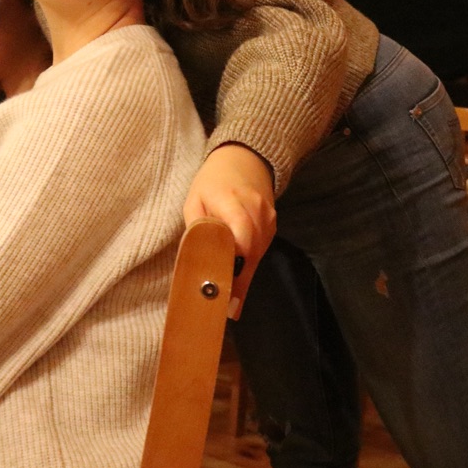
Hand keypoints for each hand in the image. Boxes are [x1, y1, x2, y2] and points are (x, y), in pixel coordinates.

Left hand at [181, 144, 276, 317]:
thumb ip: (197, 228)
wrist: (245, 159)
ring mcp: (269, 218)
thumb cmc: (212, 182)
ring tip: (230, 301)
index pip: (241, 234)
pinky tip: (238, 280)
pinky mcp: (273, 225)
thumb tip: (198, 260)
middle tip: (225, 308)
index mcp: (232, 200)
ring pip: (258, 254)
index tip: (224, 288)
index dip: (234, 263)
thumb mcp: (194, 200)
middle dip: (239, 279)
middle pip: (252, 251)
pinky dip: (249, 265)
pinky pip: (261, 250)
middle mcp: (256, 210)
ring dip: (244, 275)